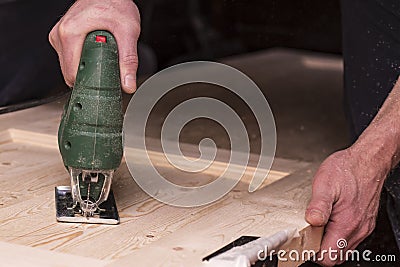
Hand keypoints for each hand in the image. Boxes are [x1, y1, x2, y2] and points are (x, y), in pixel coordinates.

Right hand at [49, 0, 140, 92]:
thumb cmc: (115, 4)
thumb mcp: (128, 32)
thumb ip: (129, 61)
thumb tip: (128, 84)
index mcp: (70, 34)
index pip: (73, 75)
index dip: (89, 84)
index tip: (102, 87)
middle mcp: (60, 35)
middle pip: (71, 73)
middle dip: (90, 76)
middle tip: (107, 68)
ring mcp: (60, 36)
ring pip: (71, 67)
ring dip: (88, 68)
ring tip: (102, 56)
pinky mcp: (63, 37)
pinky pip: (72, 58)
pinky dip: (85, 60)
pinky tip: (96, 53)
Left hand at [305, 146, 388, 265]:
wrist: (368, 160)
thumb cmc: (347, 169)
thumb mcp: (325, 183)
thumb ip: (318, 205)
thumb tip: (311, 221)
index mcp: (346, 223)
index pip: (329, 257)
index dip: (314, 254)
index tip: (303, 244)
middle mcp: (357, 229)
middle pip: (336, 256)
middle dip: (320, 250)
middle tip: (307, 235)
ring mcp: (362, 227)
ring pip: (343, 248)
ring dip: (329, 243)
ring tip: (317, 227)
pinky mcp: (364, 222)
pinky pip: (350, 238)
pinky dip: (337, 236)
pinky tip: (329, 221)